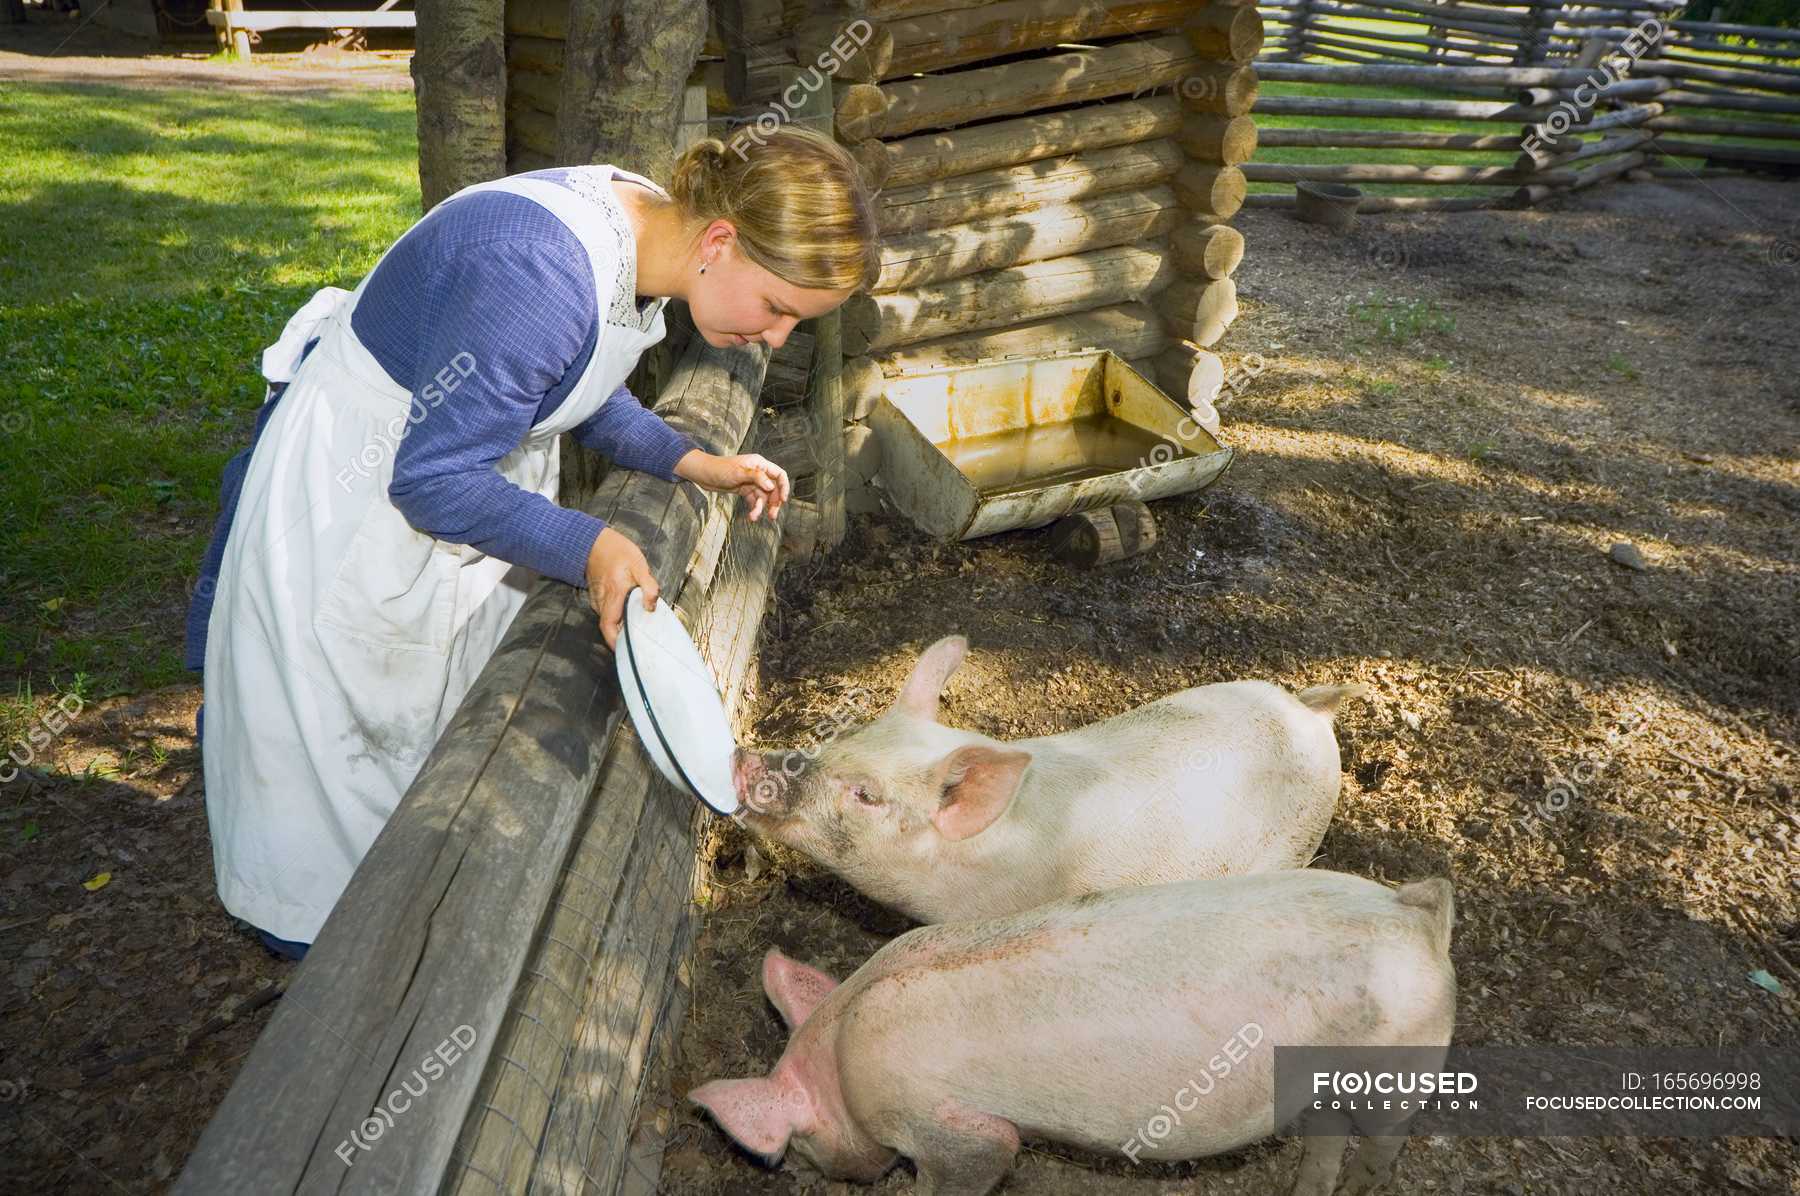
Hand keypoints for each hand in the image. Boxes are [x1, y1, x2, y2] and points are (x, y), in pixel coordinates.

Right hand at [585, 526, 657, 650]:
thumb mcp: (639, 564)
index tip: (630, 650)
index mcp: (614, 594)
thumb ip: (648, 585)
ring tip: (638, 632)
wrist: (593, 542)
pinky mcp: (597, 598)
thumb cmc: (617, 551)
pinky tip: (630, 618)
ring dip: (620, 628)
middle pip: (609, 628)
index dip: (616, 642)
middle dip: (622, 639)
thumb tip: (651, 607)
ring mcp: (597, 600)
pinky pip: (606, 614)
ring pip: (608, 622)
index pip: (610, 626)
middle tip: (640, 643)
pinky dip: (617, 619)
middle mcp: (602, 601)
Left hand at [676, 450, 789, 521]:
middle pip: (773, 489)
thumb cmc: (720, 468)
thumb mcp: (738, 472)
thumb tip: (771, 486)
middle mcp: (759, 473)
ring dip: (761, 508)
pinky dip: (754, 508)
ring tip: (754, 517)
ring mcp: (752, 482)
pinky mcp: (745, 490)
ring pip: (763, 497)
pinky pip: (754, 501)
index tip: (783, 500)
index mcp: (760, 464)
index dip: (784, 487)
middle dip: (773, 503)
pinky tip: (751, 516)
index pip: (779, 475)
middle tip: (772, 516)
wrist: (703, 474)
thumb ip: (756, 477)